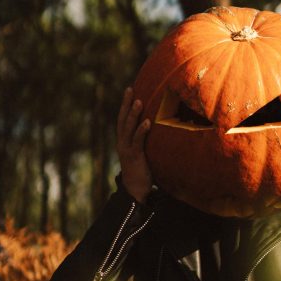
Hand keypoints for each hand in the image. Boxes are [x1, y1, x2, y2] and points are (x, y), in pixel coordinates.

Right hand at [116, 87, 152, 202]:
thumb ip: (146, 141)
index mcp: (123, 141)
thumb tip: (158, 128)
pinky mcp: (134, 157)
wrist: (135, 191)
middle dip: (126, 104)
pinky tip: (148, 122)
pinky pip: (137, 141)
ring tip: (139, 101)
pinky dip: (142, 130)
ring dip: (133, 114)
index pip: (122, 119)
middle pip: (122, 119)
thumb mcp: (143, 153)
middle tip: (130, 89)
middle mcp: (122, 143)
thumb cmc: (142, 171)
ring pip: (128, 128)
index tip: (130, 90)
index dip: (125, 105)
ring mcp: (127, 149)